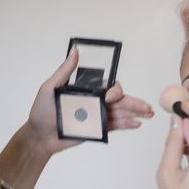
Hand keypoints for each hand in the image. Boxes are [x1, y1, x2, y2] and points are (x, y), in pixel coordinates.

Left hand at [25, 48, 153, 154]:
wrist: (39, 136)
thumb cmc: (42, 111)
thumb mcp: (50, 88)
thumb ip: (64, 72)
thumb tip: (75, 51)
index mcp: (87, 90)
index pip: (108, 87)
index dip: (113, 92)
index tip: (108, 98)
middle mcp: (95, 102)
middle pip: (120, 101)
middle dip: (134, 103)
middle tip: (147, 107)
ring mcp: (97, 116)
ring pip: (121, 113)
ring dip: (136, 113)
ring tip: (149, 114)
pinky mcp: (97, 129)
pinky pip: (115, 125)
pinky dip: (127, 124)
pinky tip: (137, 124)